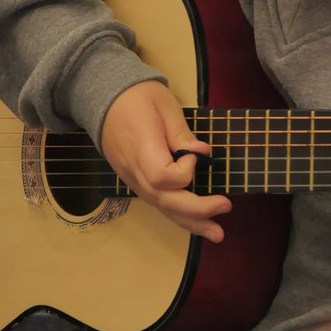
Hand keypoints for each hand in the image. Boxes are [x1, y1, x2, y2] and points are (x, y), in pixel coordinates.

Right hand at [100, 80, 231, 241]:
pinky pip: (157, 201)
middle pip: (164, 199)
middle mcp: (134, 170)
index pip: (161, 176)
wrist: (104, 99)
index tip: (194, 155)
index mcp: (141, 148)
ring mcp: (132, 178)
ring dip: (190, 221)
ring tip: (216, 233)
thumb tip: (202, 153)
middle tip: (226, 206)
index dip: (184, 172)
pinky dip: (177, 214)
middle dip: (196, 209)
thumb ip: (181, 132)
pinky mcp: (135, 181)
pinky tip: (196, 222)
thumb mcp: (163, 104)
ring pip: (160, 206)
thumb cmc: (137, 96)